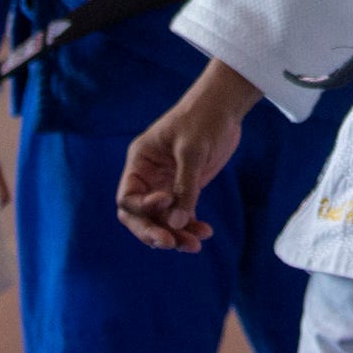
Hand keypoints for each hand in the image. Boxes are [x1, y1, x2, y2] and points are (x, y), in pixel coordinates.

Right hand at [116, 61, 260, 250]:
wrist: (224, 107)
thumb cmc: (203, 120)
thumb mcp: (192, 150)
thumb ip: (185, 186)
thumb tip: (177, 224)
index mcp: (140, 162)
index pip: (128, 197)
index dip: (143, 208)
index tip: (167, 201)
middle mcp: (148, 177)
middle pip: (140, 216)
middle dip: (153, 231)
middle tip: (170, 243)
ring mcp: (166, 185)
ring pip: (162, 221)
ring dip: (175, 235)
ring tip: (194, 245)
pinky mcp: (185, 189)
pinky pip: (181, 216)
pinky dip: (190, 227)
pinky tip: (205, 233)